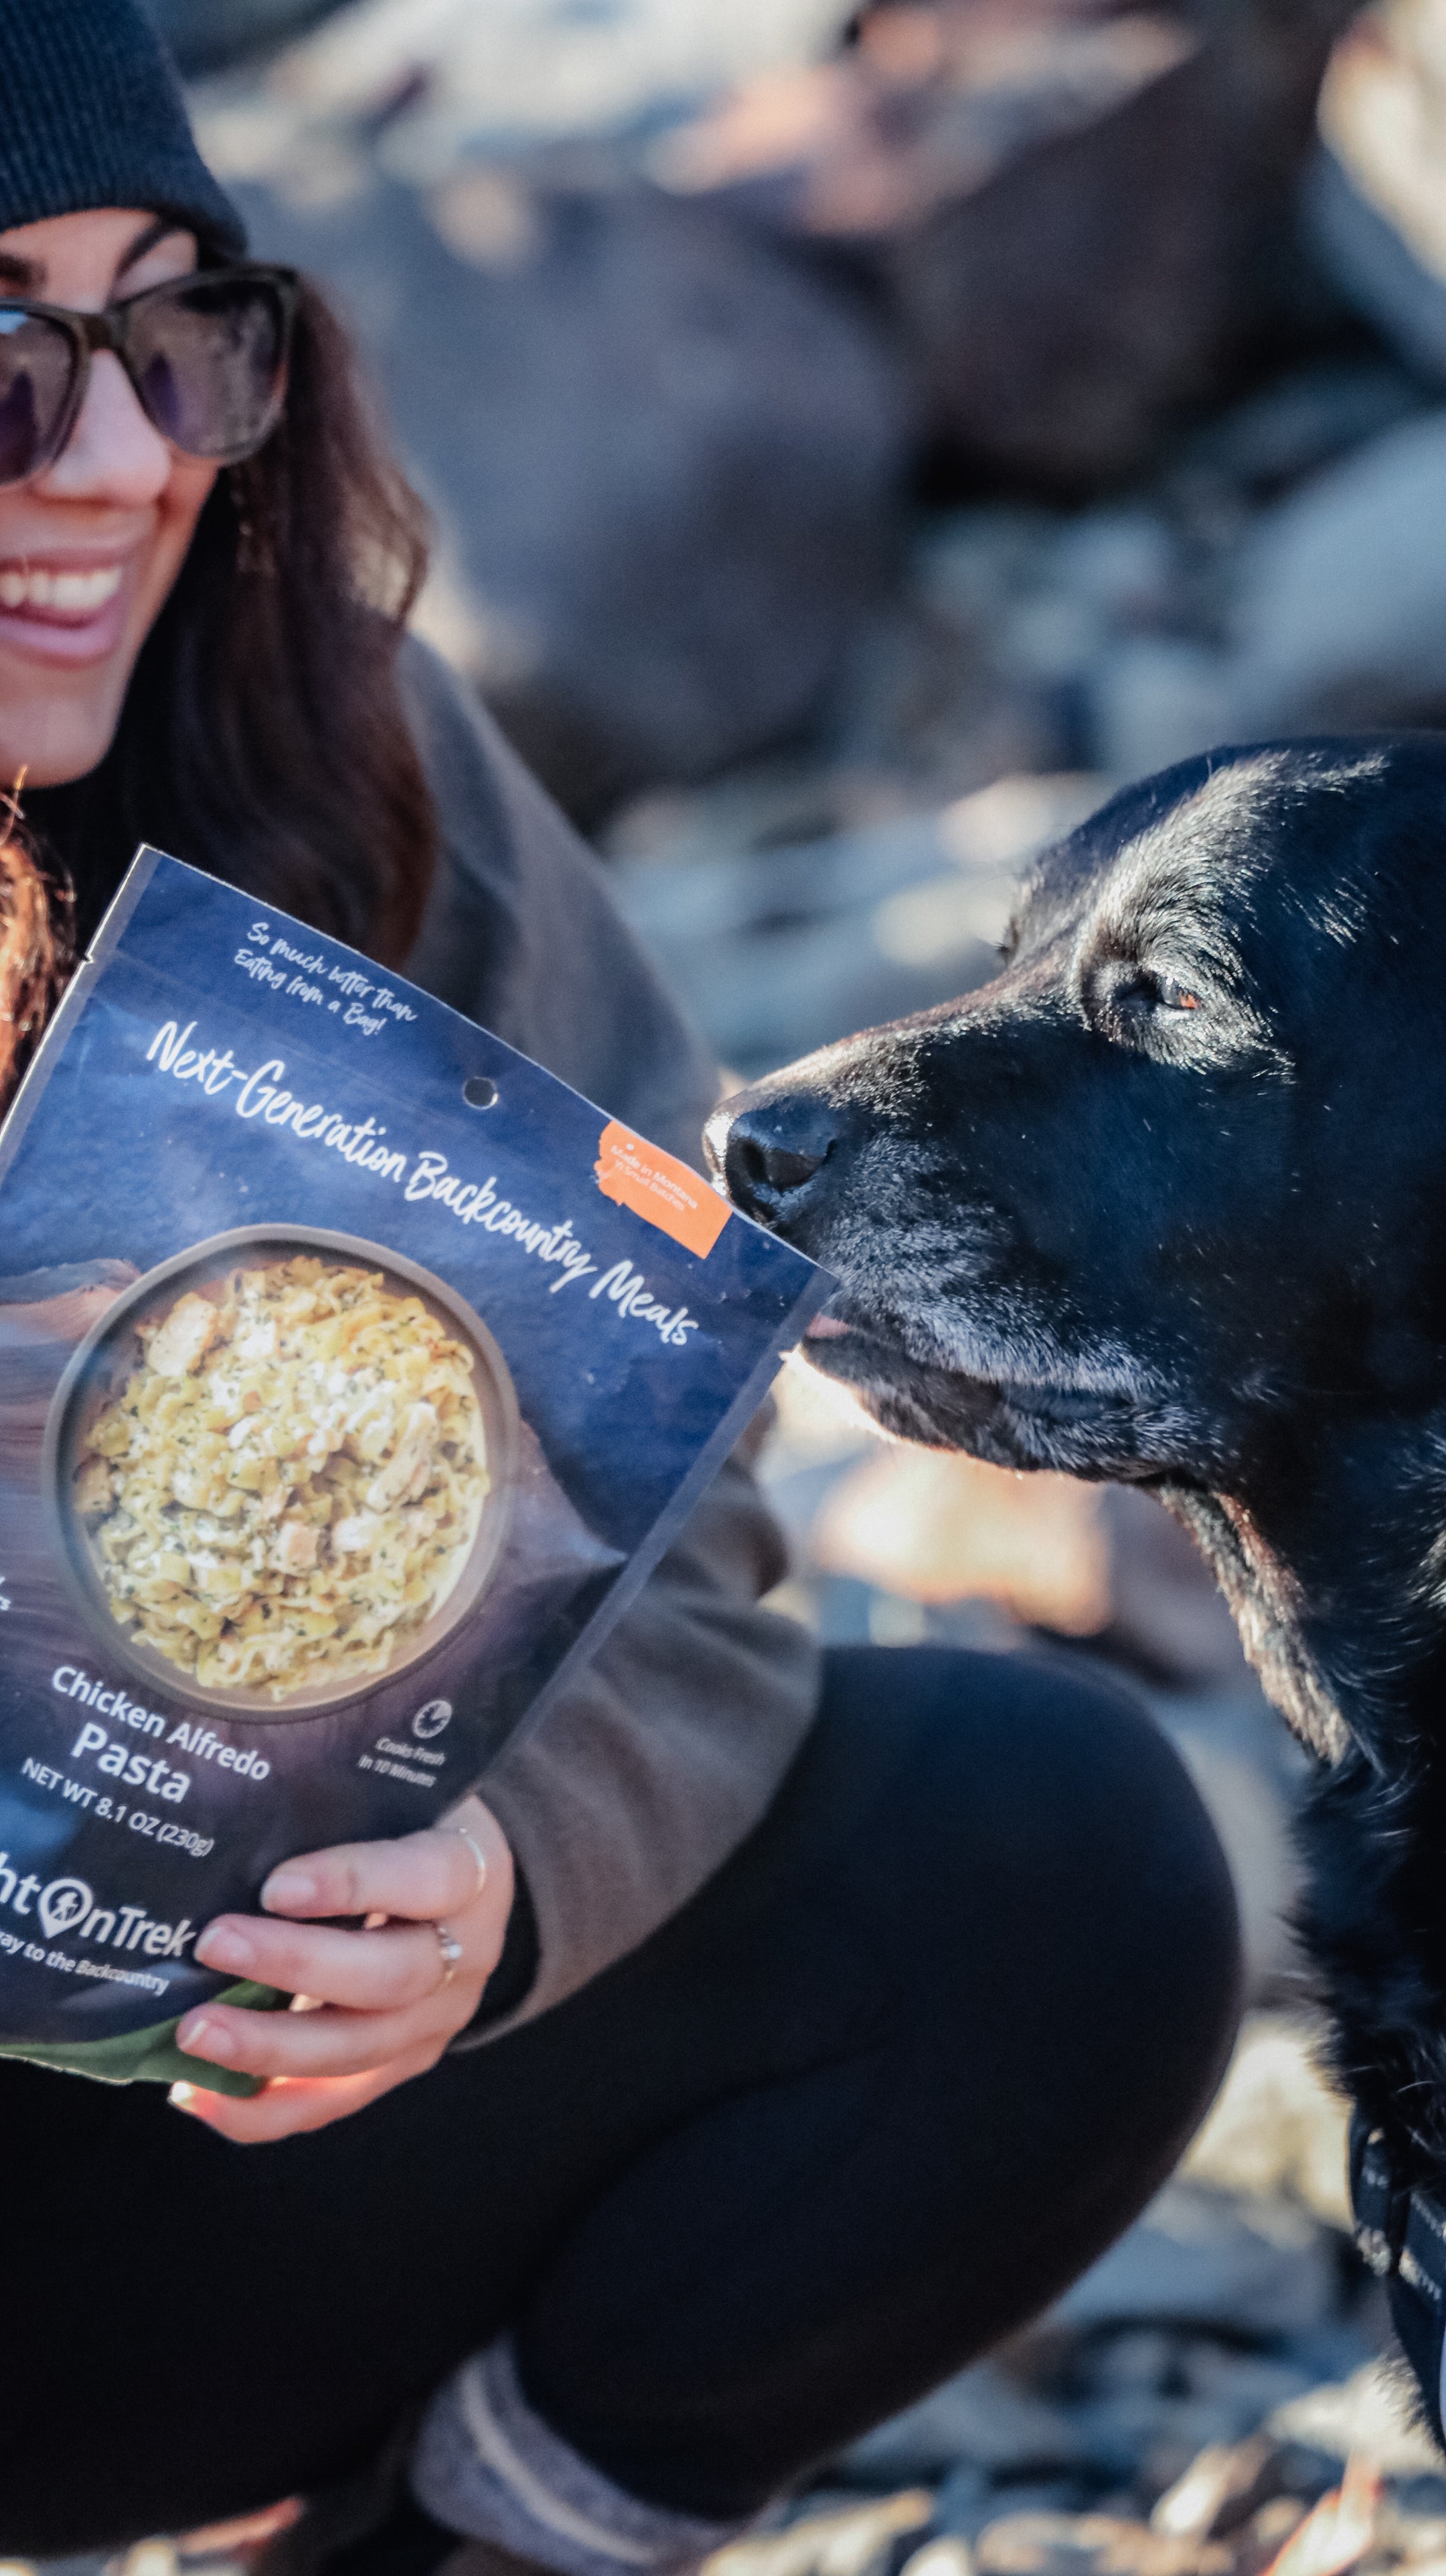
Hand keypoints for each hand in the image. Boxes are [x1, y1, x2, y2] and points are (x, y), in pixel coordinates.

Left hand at [169, 1793, 513, 2143]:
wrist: (465, 1888)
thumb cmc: (407, 1825)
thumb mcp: (398, 1796)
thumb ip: (336, 1800)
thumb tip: (232, 1802)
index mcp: (470, 1872)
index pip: (423, 1878)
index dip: (351, 1884)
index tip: (274, 1884)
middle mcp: (466, 1955)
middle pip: (390, 1977)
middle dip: (295, 1967)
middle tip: (213, 1945)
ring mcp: (437, 2021)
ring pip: (359, 2051)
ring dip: (270, 2048)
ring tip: (193, 2034)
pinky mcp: (402, 2065)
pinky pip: (334, 2100)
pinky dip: (262, 2108)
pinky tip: (196, 2094)